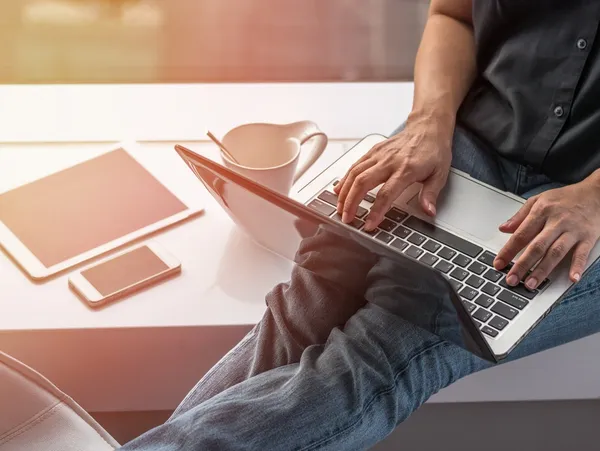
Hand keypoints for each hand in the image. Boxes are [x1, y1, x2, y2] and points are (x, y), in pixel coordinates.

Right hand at [334, 114, 452, 229]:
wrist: (428, 128)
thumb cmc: (433, 151)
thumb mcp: (440, 174)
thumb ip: (431, 194)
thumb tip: (429, 212)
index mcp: (406, 169)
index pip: (386, 193)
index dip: (376, 211)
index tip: (369, 224)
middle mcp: (389, 161)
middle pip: (363, 182)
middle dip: (351, 202)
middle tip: (347, 218)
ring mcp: (379, 155)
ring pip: (355, 173)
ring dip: (344, 192)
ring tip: (339, 208)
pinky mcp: (373, 151)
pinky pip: (355, 165)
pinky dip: (344, 178)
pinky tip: (339, 190)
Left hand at [495, 177, 599, 288]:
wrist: (595, 193)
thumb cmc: (565, 198)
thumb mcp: (539, 200)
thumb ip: (520, 216)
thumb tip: (503, 228)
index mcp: (541, 212)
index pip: (521, 234)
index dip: (508, 250)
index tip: (498, 263)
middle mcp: (556, 222)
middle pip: (537, 246)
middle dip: (522, 265)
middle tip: (512, 279)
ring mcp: (573, 231)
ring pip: (556, 252)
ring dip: (543, 270)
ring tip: (532, 284)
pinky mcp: (588, 237)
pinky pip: (582, 254)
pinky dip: (577, 266)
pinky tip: (572, 278)